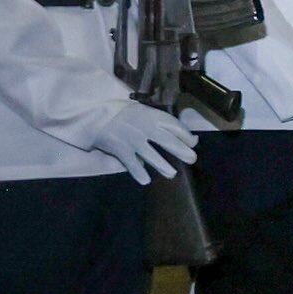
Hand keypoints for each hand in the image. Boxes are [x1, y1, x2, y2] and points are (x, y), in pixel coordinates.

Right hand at [81, 99, 198, 180]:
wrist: (98, 116)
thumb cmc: (129, 116)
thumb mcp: (149, 113)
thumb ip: (168, 125)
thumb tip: (194, 139)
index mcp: (153, 116)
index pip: (176, 127)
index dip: (187, 136)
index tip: (192, 143)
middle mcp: (145, 127)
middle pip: (169, 141)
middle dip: (183, 152)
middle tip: (191, 159)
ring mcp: (133, 139)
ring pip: (152, 155)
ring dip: (163, 166)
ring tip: (171, 173)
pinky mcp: (121, 149)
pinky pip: (132, 164)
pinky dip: (139, 173)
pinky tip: (145, 180)